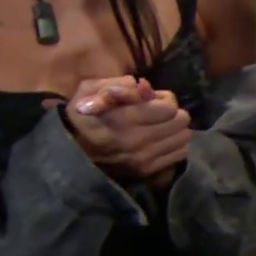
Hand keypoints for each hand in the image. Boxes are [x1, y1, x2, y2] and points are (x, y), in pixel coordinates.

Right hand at [62, 77, 191, 180]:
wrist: (71, 152)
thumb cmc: (82, 116)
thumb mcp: (89, 91)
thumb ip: (118, 85)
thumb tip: (144, 86)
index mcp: (122, 119)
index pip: (168, 107)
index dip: (163, 99)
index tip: (152, 100)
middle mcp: (136, 141)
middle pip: (180, 121)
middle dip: (172, 113)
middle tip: (158, 113)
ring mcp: (143, 159)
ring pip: (184, 137)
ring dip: (176, 129)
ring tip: (161, 126)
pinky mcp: (147, 171)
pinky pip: (180, 154)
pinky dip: (175, 145)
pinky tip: (162, 141)